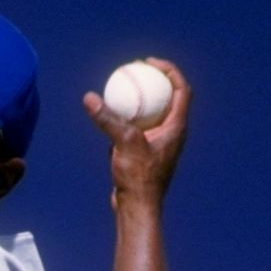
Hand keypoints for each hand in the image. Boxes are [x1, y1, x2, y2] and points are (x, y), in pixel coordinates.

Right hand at [82, 57, 191, 210]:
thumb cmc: (138, 177)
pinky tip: (112, 113)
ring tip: (124, 87)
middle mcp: (172, 133)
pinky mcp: (145, 154)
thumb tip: (89, 98)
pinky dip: (129, 118)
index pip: (181, 89)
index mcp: (176, 127)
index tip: (150, 63)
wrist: (137, 207)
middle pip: (169, 98)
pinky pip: (139, 129)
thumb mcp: (123, 142)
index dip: (169, 71)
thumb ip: (108, 119)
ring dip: (141, 100)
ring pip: (153, 114)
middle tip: (136, 70)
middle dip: (155, 81)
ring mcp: (159, 144)